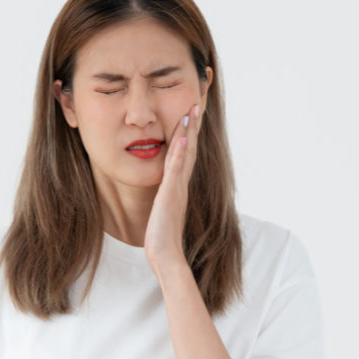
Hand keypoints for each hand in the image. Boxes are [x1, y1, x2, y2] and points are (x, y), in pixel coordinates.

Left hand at [144, 103, 201, 274]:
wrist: (166, 256)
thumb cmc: (162, 237)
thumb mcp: (162, 211)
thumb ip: (165, 198)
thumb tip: (164, 193)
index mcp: (178, 186)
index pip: (185, 154)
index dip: (188, 134)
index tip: (190, 115)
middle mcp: (181, 185)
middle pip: (190, 148)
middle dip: (192, 125)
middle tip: (196, 103)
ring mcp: (177, 189)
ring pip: (186, 155)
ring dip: (189, 132)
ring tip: (191, 111)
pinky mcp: (171, 196)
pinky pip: (176, 171)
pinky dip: (181, 154)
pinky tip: (182, 139)